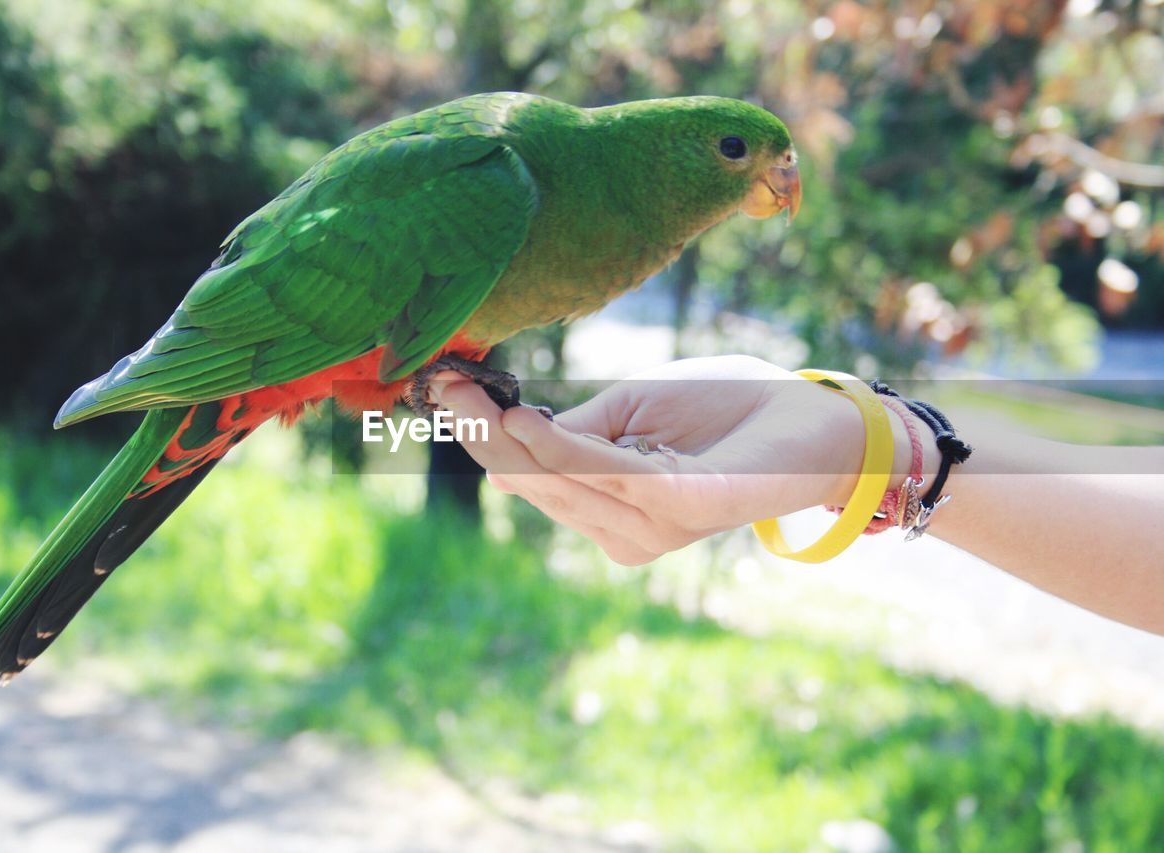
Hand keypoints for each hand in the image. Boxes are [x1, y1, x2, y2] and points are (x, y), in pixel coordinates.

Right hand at [433, 356, 904, 565]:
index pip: (528, 475)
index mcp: (607, 509)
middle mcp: (621, 531)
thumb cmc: (724, 411)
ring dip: (509, 437)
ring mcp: (649, 527)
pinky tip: (526, 420)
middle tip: (442, 384)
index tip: (441, 387)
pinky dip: (562, 447)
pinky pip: (607, 474)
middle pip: (532, 481)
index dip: (482, 435)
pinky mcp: (682, 508)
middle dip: (482, 434)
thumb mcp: (630, 413)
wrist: (812, 419)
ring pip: (558, 480)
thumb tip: (506, 444)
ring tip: (471, 394)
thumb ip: (573, 432)